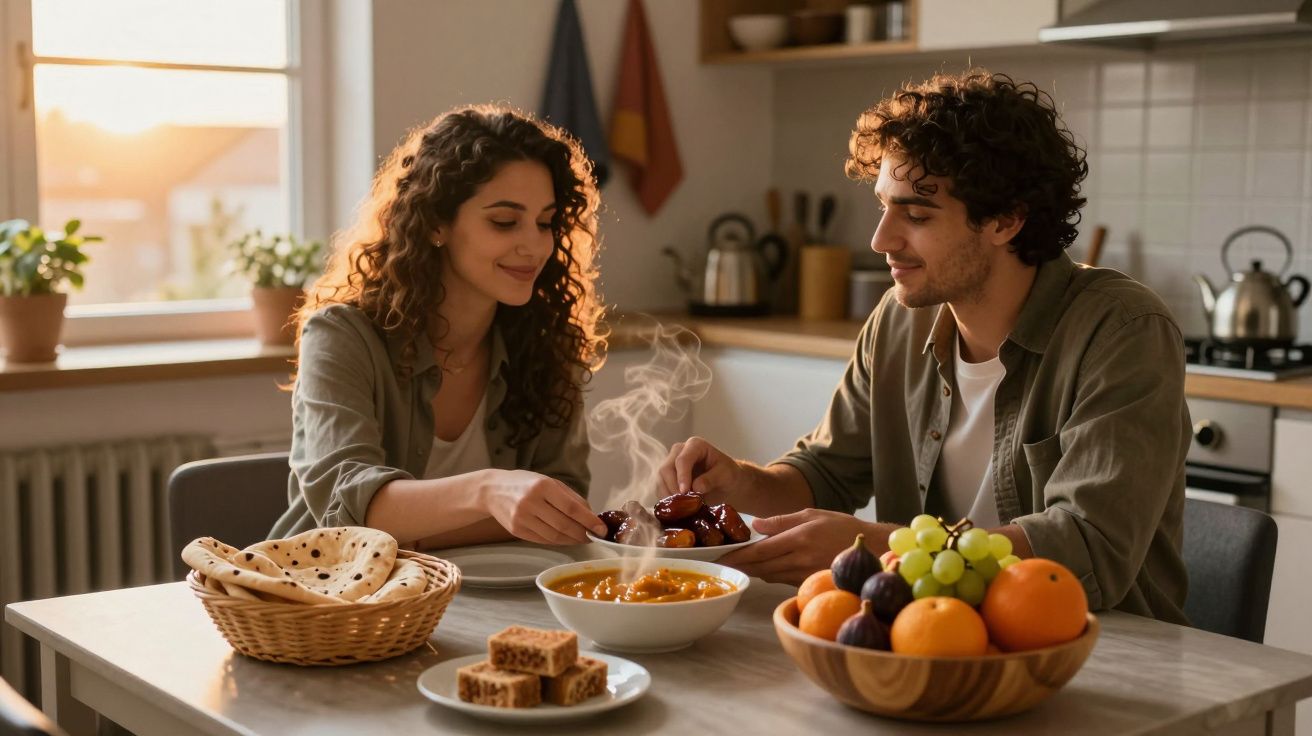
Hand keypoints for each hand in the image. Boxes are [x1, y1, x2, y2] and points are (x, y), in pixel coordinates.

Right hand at [481, 470, 606, 544]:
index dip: (589, 521)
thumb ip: (571, 498)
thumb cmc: (525, 483)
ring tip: (583, 538)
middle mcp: (531, 503)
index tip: (602, 529)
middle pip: (564, 525)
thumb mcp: (549, 482)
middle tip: (595, 536)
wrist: (492, 490)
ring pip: (554, 537)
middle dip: (583, 534)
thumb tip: (592, 516)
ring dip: (572, 540)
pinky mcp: (517, 531)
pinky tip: (566, 538)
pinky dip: (559, 541)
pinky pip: (543, 540)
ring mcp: (522, 519)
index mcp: (543, 486)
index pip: (571, 508)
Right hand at [657, 436, 743, 501]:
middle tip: (683, 503)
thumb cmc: (727, 475)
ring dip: (668, 495)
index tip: (685, 492)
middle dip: (673, 487)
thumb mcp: (726, 475)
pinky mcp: (666, 478)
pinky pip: (660, 489)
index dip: (682, 476)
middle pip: (666, 469)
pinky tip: (678, 508)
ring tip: (682, 507)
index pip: (682, 460)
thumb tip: (696, 488)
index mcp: (695, 445)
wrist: (724, 483)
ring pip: (660, 480)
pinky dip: (667, 500)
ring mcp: (671, 464)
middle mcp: (679, 452)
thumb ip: (712, 479)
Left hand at [717, 509, 890, 584]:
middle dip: (740, 566)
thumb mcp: (811, 514)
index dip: (739, 555)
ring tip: (736, 566)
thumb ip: (781, 521)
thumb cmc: (841, 527)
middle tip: (721, 564)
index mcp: (799, 539)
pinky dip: (769, 575)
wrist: (870, 550)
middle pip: (761, 567)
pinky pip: (782, 581)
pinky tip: (761, 570)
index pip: (760, 550)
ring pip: (770, 576)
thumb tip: (755, 525)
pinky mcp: (809, 584)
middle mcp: (800, 560)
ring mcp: (805, 575)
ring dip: (752, 572)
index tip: (722, 556)